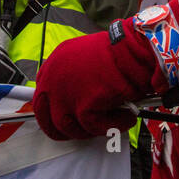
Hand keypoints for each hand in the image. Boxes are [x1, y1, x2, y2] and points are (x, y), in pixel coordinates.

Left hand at [33, 17, 162, 139]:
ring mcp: (65, 94)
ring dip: (91, 129)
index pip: (42, 97)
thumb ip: (76, 78)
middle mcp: (53, 79)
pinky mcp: (83, 107)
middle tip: (84, 131)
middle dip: (66, 129)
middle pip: (48, 118)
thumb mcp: (88, 58)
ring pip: (70, 127)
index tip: (66, 118)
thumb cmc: (119, 50)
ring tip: (112, 120)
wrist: (135, 47)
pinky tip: (126, 116)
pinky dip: (113, 125)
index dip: (54, 112)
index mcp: (54, 63)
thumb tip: (79, 100)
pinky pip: (95, 127)